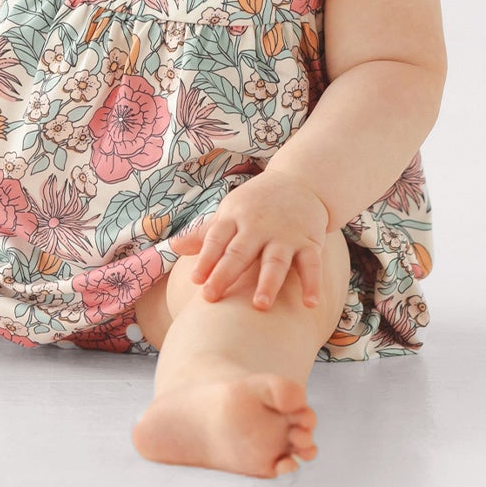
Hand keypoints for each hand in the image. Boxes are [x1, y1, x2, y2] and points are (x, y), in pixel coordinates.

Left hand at [168, 172, 331, 310]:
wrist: (300, 181)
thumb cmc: (256, 203)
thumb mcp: (229, 212)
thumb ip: (205, 234)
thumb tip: (173, 247)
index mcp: (235, 218)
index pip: (216, 239)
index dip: (205, 258)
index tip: (195, 280)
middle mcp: (258, 227)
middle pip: (239, 252)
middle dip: (225, 273)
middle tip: (211, 297)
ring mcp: (285, 235)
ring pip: (275, 261)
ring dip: (268, 282)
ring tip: (259, 305)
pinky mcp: (310, 241)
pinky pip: (311, 264)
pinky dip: (312, 284)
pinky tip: (311, 304)